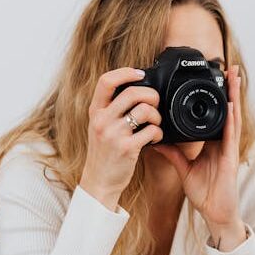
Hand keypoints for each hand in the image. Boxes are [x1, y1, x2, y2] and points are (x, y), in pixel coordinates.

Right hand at [79, 67, 162, 210]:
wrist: (99, 181)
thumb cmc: (104, 153)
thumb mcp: (100, 126)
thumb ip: (112, 109)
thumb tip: (136, 90)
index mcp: (95, 111)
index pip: (106, 81)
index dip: (126, 72)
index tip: (140, 74)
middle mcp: (102, 120)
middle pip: (133, 92)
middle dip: (152, 96)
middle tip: (156, 104)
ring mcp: (114, 134)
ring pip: (145, 110)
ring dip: (157, 116)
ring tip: (155, 124)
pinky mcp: (127, 148)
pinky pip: (152, 131)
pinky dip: (159, 133)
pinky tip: (155, 138)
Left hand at [153, 65, 245, 250]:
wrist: (214, 213)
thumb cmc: (204, 193)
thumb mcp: (183, 168)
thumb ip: (172, 152)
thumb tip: (156, 138)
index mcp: (213, 143)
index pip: (214, 114)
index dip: (216, 96)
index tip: (213, 78)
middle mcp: (223, 142)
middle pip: (227, 109)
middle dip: (229, 88)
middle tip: (228, 66)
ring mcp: (229, 148)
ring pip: (233, 116)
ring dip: (234, 96)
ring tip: (234, 76)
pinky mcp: (230, 157)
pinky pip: (231, 134)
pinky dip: (232, 118)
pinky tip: (232, 104)